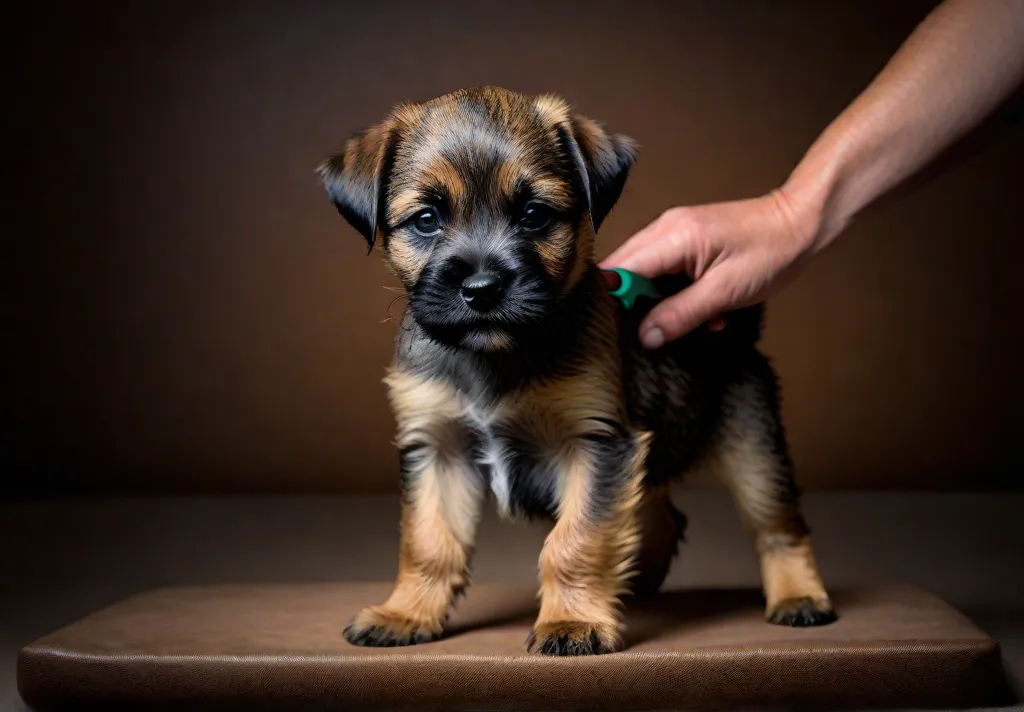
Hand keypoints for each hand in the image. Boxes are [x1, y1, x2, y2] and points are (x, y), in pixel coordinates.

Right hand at [599, 189, 819, 348]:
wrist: (801, 223)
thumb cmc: (770, 252)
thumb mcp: (724, 293)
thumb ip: (680, 315)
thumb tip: (645, 337)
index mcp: (671, 237)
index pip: (618, 271)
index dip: (613, 302)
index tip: (619, 330)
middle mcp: (664, 228)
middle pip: (622, 270)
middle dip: (633, 304)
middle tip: (652, 331)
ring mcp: (673, 231)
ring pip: (642, 272)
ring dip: (659, 301)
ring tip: (690, 319)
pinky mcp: (685, 238)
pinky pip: (663, 269)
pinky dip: (675, 293)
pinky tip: (703, 308)